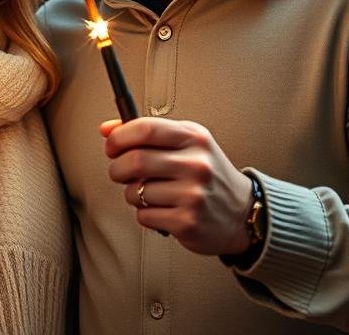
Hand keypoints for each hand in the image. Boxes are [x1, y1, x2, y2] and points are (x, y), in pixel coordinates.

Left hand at [101, 117, 253, 255]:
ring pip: (135, 191)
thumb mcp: (186, 144)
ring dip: (133, 194)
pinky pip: (144, 215)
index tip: (111, 146)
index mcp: (194, 138)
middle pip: (135, 161)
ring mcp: (192, 194)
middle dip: (118, 169)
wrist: (242, 213)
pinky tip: (162, 210)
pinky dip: (145, 214)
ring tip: (150, 193)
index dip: (119, 137)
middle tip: (120, 173)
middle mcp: (196, 164)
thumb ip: (148, 134)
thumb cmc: (207, 174)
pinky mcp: (187, 222)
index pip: (146, 128)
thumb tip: (106, 129)